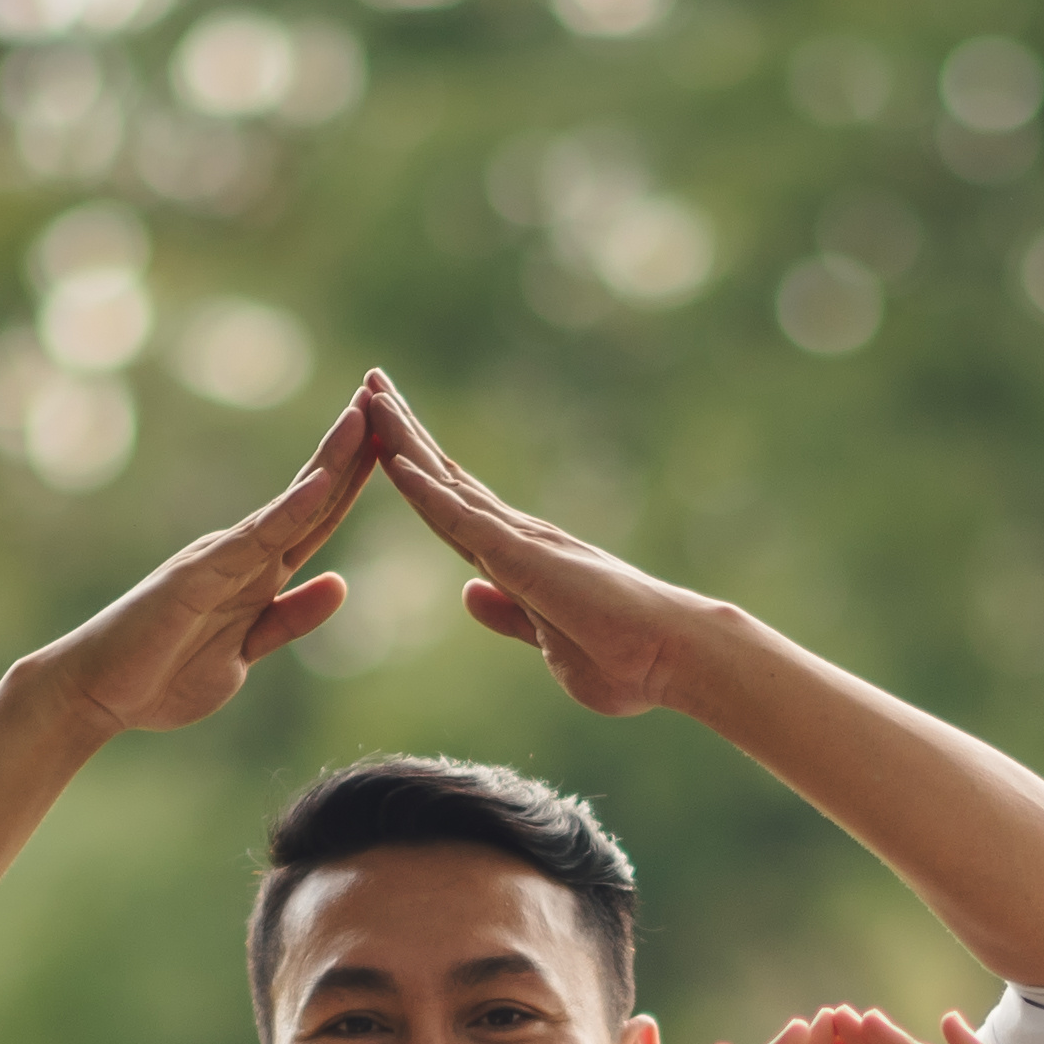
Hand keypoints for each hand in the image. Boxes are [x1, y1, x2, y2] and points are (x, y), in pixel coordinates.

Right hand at [19, 391, 377, 736]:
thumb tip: (340, 583)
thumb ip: (289, 619)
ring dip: (331, 460)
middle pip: (311, 495)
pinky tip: (324, 483)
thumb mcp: (246, 652)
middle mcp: (243, 555)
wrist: (98, 694)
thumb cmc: (163, 675)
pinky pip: (255, 540)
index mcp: (258, 575)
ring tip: (366, 414)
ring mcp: (222, 560)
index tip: (392, 442)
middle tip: (387, 397)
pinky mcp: (199, 575)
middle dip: (351, 449)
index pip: (317, 520)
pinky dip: (290, 511)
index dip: (355, 481)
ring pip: (290, 503)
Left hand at [365, 372, 732, 719]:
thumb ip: (508, 616)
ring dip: (403, 440)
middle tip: (370, 384)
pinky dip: (426, 492)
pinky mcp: (523, 558)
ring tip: (370, 395)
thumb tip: (470, 593)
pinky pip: (463, 520)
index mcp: (515, 559)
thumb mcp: (546, 641)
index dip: (414, 470)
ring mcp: (519, 542)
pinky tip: (394, 462)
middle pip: (443, 476)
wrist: (673, 658)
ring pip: (446, 483)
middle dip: (402, 431)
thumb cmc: (626, 659)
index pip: (451, 507)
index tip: (383, 436)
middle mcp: (514, 537)